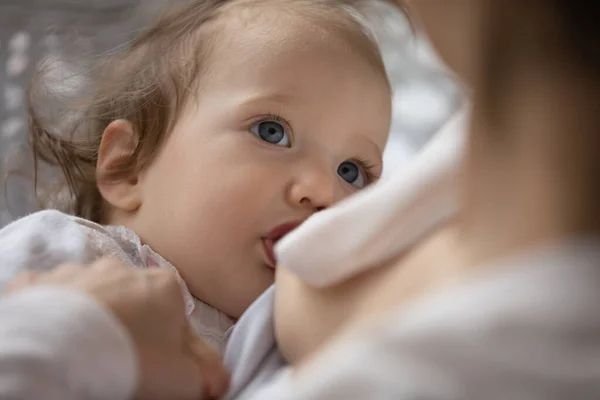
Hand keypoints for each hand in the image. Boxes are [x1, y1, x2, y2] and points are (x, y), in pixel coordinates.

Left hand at [4, 259, 228, 398]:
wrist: (58, 348)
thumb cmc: (131, 358)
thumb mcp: (183, 377)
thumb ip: (207, 374)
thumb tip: (217, 381)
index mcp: (165, 287)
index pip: (177, 316)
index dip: (171, 346)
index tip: (160, 369)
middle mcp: (125, 270)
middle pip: (136, 301)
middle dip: (133, 326)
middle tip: (123, 361)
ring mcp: (80, 272)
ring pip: (94, 294)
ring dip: (94, 315)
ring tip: (86, 351)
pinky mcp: (38, 283)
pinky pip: (50, 293)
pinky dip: (53, 309)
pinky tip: (52, 334)